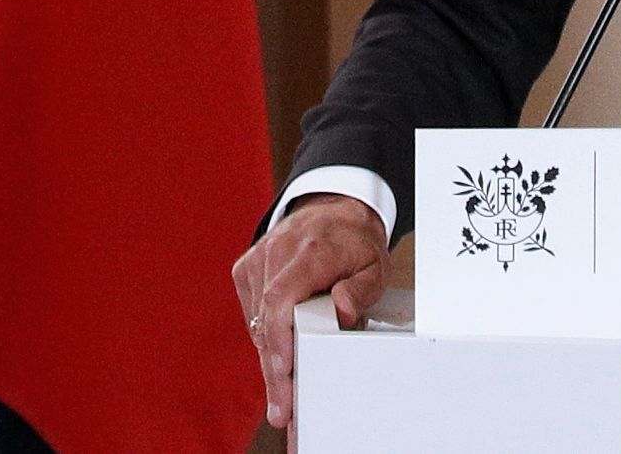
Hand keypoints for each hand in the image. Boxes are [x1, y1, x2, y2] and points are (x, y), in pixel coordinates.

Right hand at [234, 191, 389, 428]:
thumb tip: (343, 310)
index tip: (282, 370)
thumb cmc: (355, 243)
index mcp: (308, 252)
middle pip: (266, 320)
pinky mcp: (246, 268)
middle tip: (282, 410)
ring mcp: (257, 259)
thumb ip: (359, 290)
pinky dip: (265, 336)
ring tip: (283, 396)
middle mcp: (275, 253)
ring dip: (270, 359)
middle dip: (273, 369)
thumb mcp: (374, 265)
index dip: (278, 338)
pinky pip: (252, 312)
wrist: (333, 209)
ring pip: (256, 321)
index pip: (281, 298)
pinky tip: (280, 356)